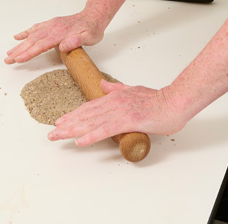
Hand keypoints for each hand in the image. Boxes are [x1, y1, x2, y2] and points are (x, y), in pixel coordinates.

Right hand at [5, 12, 104, 64]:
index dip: (29, 53)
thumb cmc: (92, 28)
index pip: (41, 45)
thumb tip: (64, 46)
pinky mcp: (51, 24)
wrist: (93, 16)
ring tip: (9, 52)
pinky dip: (25, 32)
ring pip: (31, 35)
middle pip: (32, 41)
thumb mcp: (89, 37)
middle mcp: (53, 28)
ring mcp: (51, 25)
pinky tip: (18, 37)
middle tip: (8, 59)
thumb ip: (76, 41)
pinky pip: (35, 28)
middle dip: (19, 51)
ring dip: (19, 45)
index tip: (19, 59)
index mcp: (60, 33)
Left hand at [47, 81, 188, 145]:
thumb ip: (116, 89)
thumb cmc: (158, 100)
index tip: (60, 121)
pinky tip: (80, 142)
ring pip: (90, 122)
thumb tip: (103, 85)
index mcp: (114, 96)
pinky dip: (91, 136)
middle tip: (52, 133)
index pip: (88, 107)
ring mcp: (119, 112)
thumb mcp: (133, 90)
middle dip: (67, 124)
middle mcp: (113, 103)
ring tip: (58, 136)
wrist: (175, 101)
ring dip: (72, 130)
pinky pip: (105, 131)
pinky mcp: (127, 121)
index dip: (73, 115)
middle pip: (85, 115)